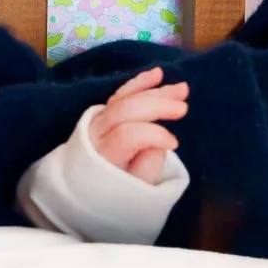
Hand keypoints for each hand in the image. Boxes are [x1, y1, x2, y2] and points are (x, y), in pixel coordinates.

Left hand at [87, 67, 187, 183]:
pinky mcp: (103, 113)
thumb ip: (147, 168)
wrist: (84, 188)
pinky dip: (139, 83)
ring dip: (155, 91)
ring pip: (124, 98)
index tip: (174, 143)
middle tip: (183, 108)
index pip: (127, 135)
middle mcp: (96, 134)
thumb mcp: (135, 192)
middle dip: (156, 105)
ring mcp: (97, 120)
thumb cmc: (116, 192)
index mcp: (103, 156)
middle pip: (124, 110)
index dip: (153, 135)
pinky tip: (158, 74)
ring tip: (181, 89)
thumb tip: (158, 143)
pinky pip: (120, 93)